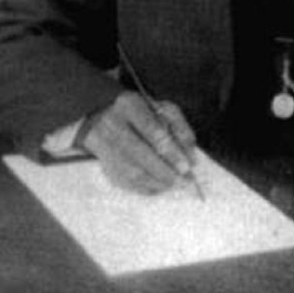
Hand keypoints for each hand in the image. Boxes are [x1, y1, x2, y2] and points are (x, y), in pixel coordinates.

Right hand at [82, 91, 196, 193]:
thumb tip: (190, 155)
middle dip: (165, 171)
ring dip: (157, 182)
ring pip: (131, 171)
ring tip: (176, 185)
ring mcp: (103, 145)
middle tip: (184, 181)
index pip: (152, 130)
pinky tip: (161, 187)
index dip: (171, 151)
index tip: (187, 166)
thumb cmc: (143, 113)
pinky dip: (146, 188)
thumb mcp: (163, 109)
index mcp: (129, 104)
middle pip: (140, 153)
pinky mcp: (103, 163)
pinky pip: (125, 182)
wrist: (106, 116)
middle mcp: (111, 124)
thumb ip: (180, 128)